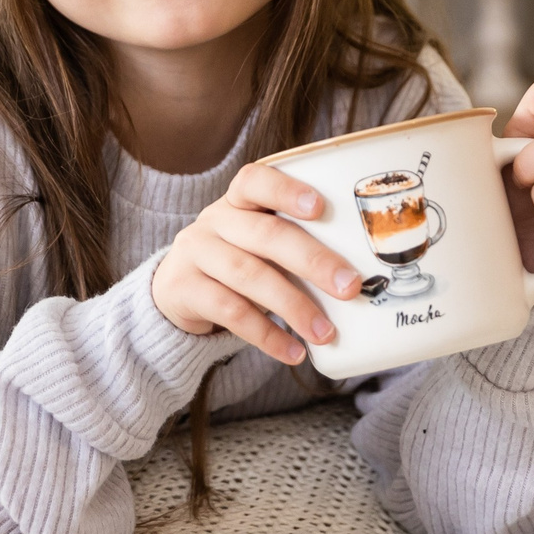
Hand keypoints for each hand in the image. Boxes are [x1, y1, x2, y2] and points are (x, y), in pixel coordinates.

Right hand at [152, 162, 365, 365]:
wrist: (177, 289)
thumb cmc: (237, 261)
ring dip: (294, 306)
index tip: (320, 206)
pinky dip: (267, 335)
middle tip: (349, 286)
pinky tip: (294, 351)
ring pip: (249, 276)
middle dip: (312, 261)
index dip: (286, 191)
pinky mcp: (184, 290)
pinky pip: (230, 312)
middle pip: (265, 234)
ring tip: (325, 332)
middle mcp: (214, 220)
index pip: (255, 181)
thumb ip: (294, 246)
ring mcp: (195, 253)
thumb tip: (357, 279)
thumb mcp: (257, 243)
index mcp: (237, 201)